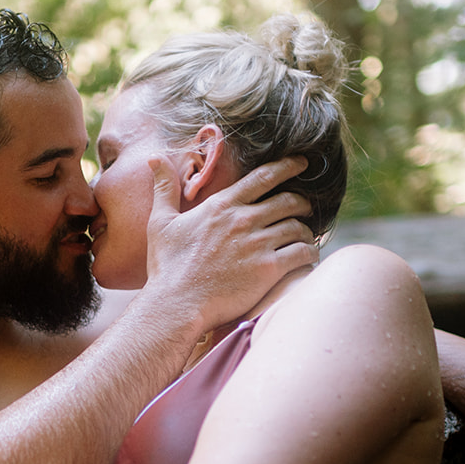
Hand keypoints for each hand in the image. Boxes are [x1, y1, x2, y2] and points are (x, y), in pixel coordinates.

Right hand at [141, 155, 318, 331]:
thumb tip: (155, 158)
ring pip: (298, 228)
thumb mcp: (160, 222)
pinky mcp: (268, 269)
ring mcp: (258, 245)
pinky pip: (302, 253)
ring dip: (306, 231)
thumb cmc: (167, 267)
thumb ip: (164, 187)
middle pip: (288, 201)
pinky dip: (309, 254)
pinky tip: (307, 258)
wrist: (176, 305)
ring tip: (305, 238)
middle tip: (306, 208)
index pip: (263, 177)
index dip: (288, 166)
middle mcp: (243, 220)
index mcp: (222, 206)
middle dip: (302, 203)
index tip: (302, 163)